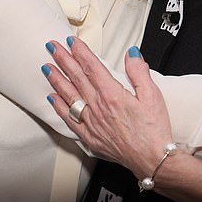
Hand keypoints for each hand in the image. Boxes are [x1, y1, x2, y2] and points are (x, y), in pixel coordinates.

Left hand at [43, 38, 175, 178]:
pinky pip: (69, 120)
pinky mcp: (90, 137)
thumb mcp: (153, 95)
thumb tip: (132, 54)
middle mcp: (99, 108)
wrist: (153, 159)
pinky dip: (59, 107)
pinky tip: (53, 98)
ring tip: (47, 68)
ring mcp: (92, 123)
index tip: (71, 42)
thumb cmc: (154, 130)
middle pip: (76, 78)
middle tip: (52, 47)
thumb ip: (139, 72)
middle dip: (63, 60)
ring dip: (56, 80)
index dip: (80, 52)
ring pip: (69, 96)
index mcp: (113, 95)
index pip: (92, 67)